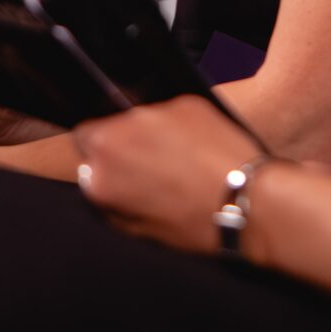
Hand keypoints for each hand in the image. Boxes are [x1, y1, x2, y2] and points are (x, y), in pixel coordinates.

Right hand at [74, 96, 272, 253]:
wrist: (249, 203)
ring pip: (139, 118)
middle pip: (107, 128)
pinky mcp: (183, 100)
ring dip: (149, 134)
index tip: (119, 170)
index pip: (81, 150)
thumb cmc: (198, 225)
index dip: (101, 161)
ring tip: (179, 161)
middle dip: (122, 145)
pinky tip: (198, 149)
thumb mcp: (138, 230)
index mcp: (100, 173)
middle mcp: (119, 134)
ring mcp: (152, 113)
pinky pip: (170, 111)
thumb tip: (100, 182)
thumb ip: (109, 200)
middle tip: (150, 168)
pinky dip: (179, 126)